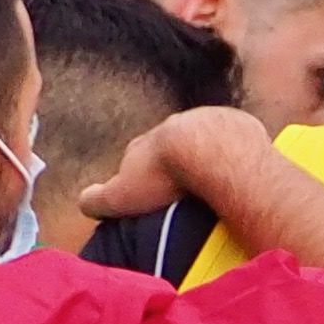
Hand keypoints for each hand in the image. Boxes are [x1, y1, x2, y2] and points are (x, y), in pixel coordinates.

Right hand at [78, 102, 276, 223]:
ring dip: (208, 159)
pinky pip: (236, 140)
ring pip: (205, 141)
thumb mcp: (120, 196)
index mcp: (145, 143)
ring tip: (215, 186)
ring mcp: (207, 121)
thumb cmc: (163, 176)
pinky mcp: (238, 124)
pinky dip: (236, 155)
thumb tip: (83, 203)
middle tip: (185, 190)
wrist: (210, 149)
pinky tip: (240, 174)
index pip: (139, 158)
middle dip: (177, 164)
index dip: (143, 176)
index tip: (151, 195)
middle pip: (173, 147)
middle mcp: (174, 125)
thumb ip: (97, 199)